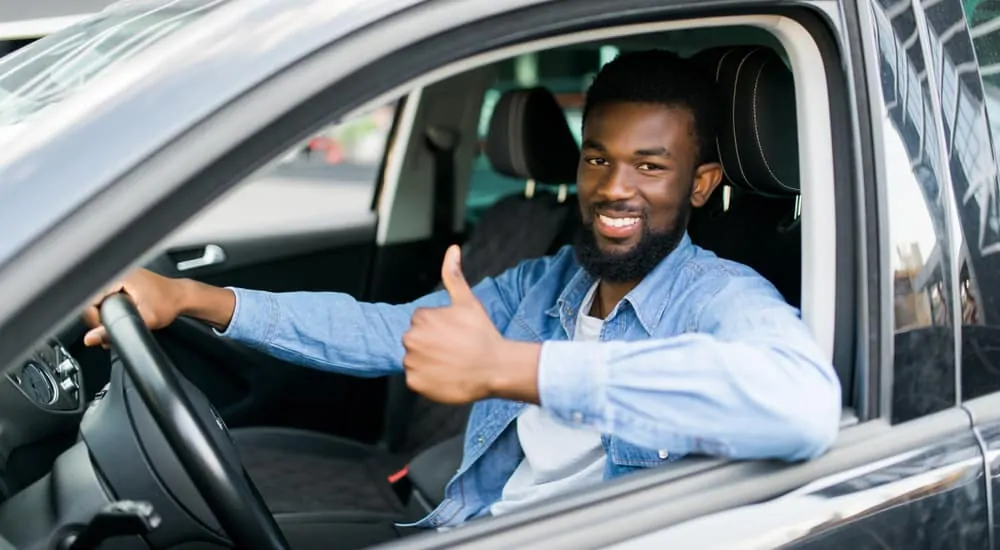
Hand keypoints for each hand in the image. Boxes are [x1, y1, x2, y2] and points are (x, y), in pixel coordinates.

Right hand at [81, 269, 186, 347]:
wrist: (183, 296)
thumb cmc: (169, 303)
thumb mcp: (145, 320)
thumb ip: (117, 330)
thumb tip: (91, 339)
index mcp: (119, 275)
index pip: (89, 296)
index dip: (92, 315)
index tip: (103, 326)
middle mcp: (118, 272)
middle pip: (92, 297)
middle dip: (98, 317)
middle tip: (111, 329)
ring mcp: (121, 276)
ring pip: (100, 297)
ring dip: (105, 313)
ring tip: (118, 322)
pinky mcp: (124, 281)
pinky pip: (108, 295)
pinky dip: (111, 307)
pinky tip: (120, 315)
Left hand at [402, 245, 540, 403]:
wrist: (495, 368)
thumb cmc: (482, 334)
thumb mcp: (467, 301)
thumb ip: (454, 275)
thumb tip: (452, 249)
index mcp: (420, 317)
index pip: (422, 324)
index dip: (440, 330)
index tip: (455, 335)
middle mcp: (410, 339)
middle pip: (416, 341)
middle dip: (432, 345)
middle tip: (455, 350)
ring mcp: (412, 362)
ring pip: (416, 360)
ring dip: (429, 363)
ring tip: (452, 364)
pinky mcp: (415, 383)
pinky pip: (417, 379)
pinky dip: (428, 380)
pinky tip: (446, 376)